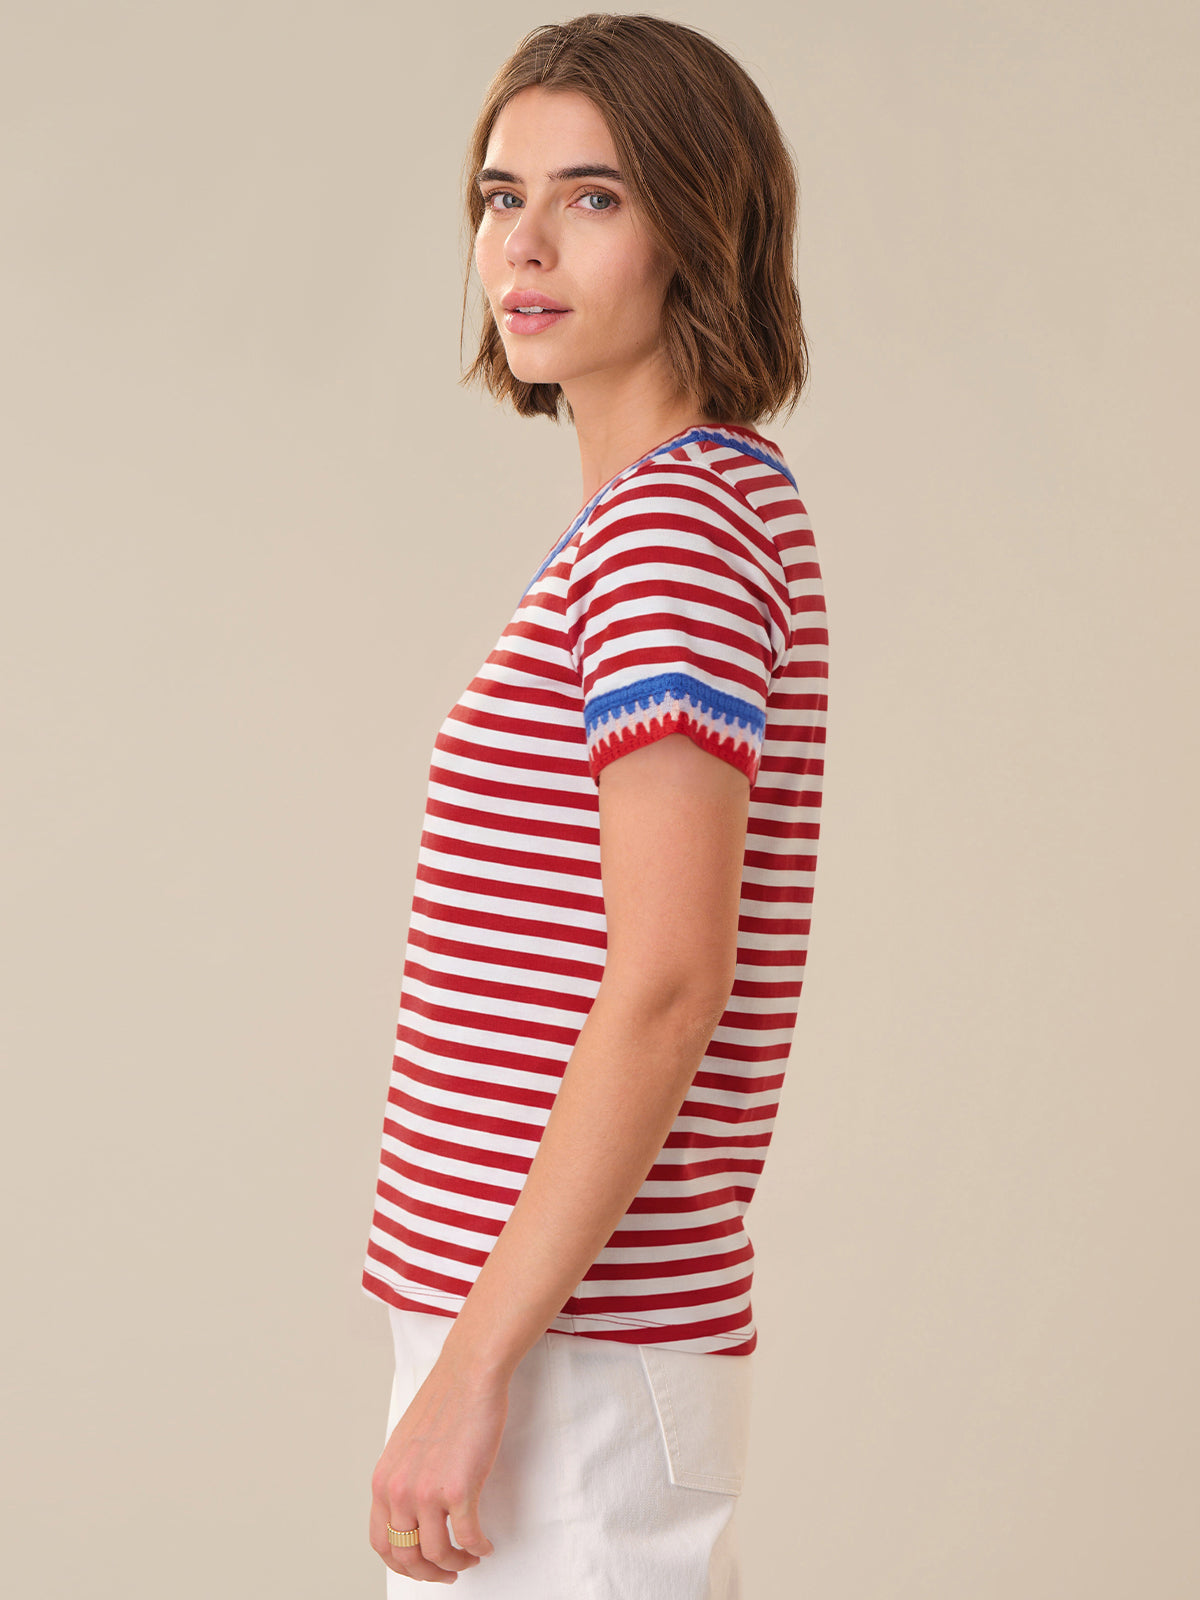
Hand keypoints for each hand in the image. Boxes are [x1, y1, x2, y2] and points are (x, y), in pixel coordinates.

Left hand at [369, 1347, 505, 1582]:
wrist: (469, 1374)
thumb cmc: (445, 1402)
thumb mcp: (406, 1445)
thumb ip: (403, 1479)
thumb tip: (412, 1514)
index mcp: (383, 1480)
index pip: (381, 1542)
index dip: (402, 1563)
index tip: (422, 1566)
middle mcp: (399, 1490)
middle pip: (406, 1556)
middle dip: (429, 1572)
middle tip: (449, 1572)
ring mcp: (427, 1491)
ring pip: (437, 1554)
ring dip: (456, 1564)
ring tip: (470, 1557)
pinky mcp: (458, 1488)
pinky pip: (467, 1537)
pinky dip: (478, 1548)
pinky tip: (485, 1544)